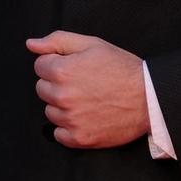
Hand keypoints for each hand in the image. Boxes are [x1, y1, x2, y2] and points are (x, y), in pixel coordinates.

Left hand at [26, 31, 149, 148]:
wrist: (149, 98)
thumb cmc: (123, 69)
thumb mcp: (92, 44)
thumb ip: (58, 41)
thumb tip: (31, 44)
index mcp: (63, 71)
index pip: (40, 66)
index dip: (57, 63)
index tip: (75, 67)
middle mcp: (62, 96)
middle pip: (42, 89)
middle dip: (57, 84)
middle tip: (83, 82)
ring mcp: (70, 120)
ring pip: (50, 111)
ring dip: (63, 106)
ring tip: (87, 99)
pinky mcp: (79, 138)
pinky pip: (59, 134)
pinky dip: (68, 127)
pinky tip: (86, 116)